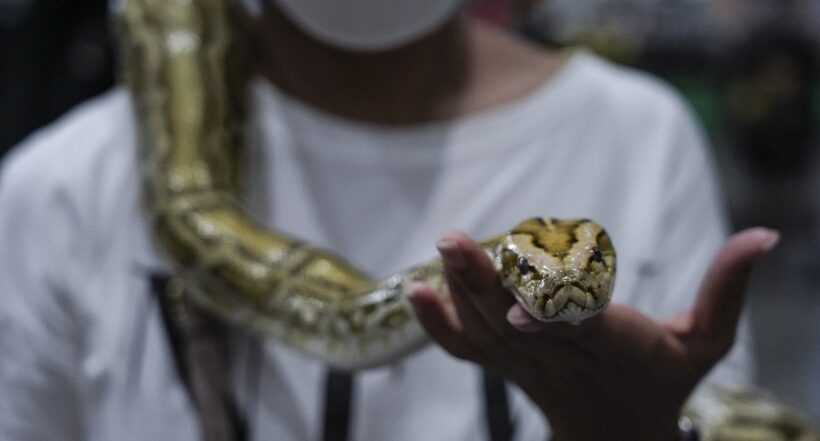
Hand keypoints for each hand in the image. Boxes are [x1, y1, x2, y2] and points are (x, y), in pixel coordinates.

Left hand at [408, 228, 777, 440]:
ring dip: (463, 290)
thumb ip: (728, 288)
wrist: (617, 433)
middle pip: (522, 322)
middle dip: (487, 283)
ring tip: (444, 246)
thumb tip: (765, 234)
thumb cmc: (664, 376)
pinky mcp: (508, 366)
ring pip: (491, 331)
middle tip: (455, 241)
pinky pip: (469, 351)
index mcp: (615, 349)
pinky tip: (416, 295)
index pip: (581, 329)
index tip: (525, 300)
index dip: (555, 314)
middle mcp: (565, 359)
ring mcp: (529, 365)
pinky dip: (441, 327)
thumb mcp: (708, 340)